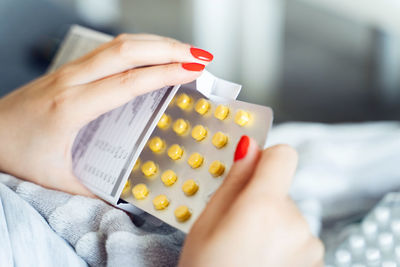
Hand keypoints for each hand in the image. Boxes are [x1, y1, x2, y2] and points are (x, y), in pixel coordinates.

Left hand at [0, 34, 212, 195]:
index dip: (166, 73)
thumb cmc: (14, 153)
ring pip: (119, 43)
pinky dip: (140, 47)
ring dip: (156, 43)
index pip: (129, 82)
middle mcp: (72, 80)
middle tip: (201, 56)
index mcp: (71, 107)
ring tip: (186, 50)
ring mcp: (70, 70)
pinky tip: (155, 54)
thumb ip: (96, 190)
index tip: (194, 70)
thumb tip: (128, 202)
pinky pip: (110, 49)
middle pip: (127, 50)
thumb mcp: (57, 179)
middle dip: (170, 48)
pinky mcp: (71, 69)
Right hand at [179, 137, 323, 266]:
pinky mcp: (315, 263)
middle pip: (281, 190)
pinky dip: (283, 245)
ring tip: (246, 251)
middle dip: (260, 201)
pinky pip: (297, 239)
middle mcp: (296, 223)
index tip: (249, 171)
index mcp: (265, 206)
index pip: (284, 155)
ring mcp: (309, 246)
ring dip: (272, 225)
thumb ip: (234, 180)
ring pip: (289, 216)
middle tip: (234, 228)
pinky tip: (261, 263)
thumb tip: (249, 146)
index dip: (265, 159)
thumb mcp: (207, 222)